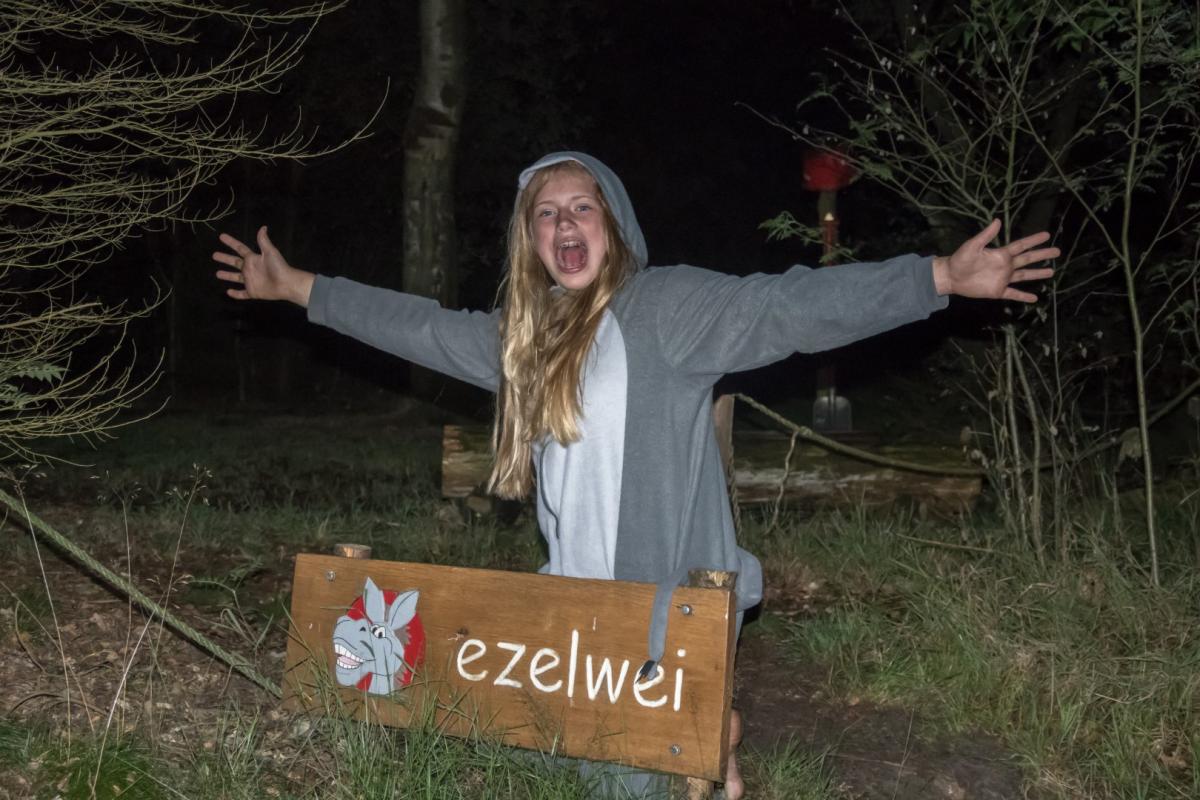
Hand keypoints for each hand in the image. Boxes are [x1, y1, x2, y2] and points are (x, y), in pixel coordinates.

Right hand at [213, 225, 314, 306]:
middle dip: (224, 258)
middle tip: (214, 255)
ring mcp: (250, 281)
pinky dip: (235, 294)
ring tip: (217, 273)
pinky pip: (242, 294)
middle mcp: (249, 269)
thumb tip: (263, 227)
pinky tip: (228, 292)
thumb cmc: (278, 267)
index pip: (239, 248)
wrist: (286, 283)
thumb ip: (263, 241)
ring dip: (227, 276)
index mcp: (252, 258)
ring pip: (235, 278)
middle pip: (234, 262)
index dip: (230, 242)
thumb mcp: (270, 252)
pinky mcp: (252, 292)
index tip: (221, 236)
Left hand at [932, 219, 1057, 301]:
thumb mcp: (973, 246)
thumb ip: (986, 235)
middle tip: (1057, 251)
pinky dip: (1023, 296)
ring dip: (1038, 274)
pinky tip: (1034, 298)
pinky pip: (1013, 294)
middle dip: (1042, 255)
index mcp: (1001, 254)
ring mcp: (1003, 279)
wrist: (951, 276)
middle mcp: (1005, 265)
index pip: (1021, 246)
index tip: (1047, 235)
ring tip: (1052, 272)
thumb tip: (997, 220)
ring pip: (1025, 276)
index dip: (1034, 240)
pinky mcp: (998, 291)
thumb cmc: (960, 259)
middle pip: (1028, 259)